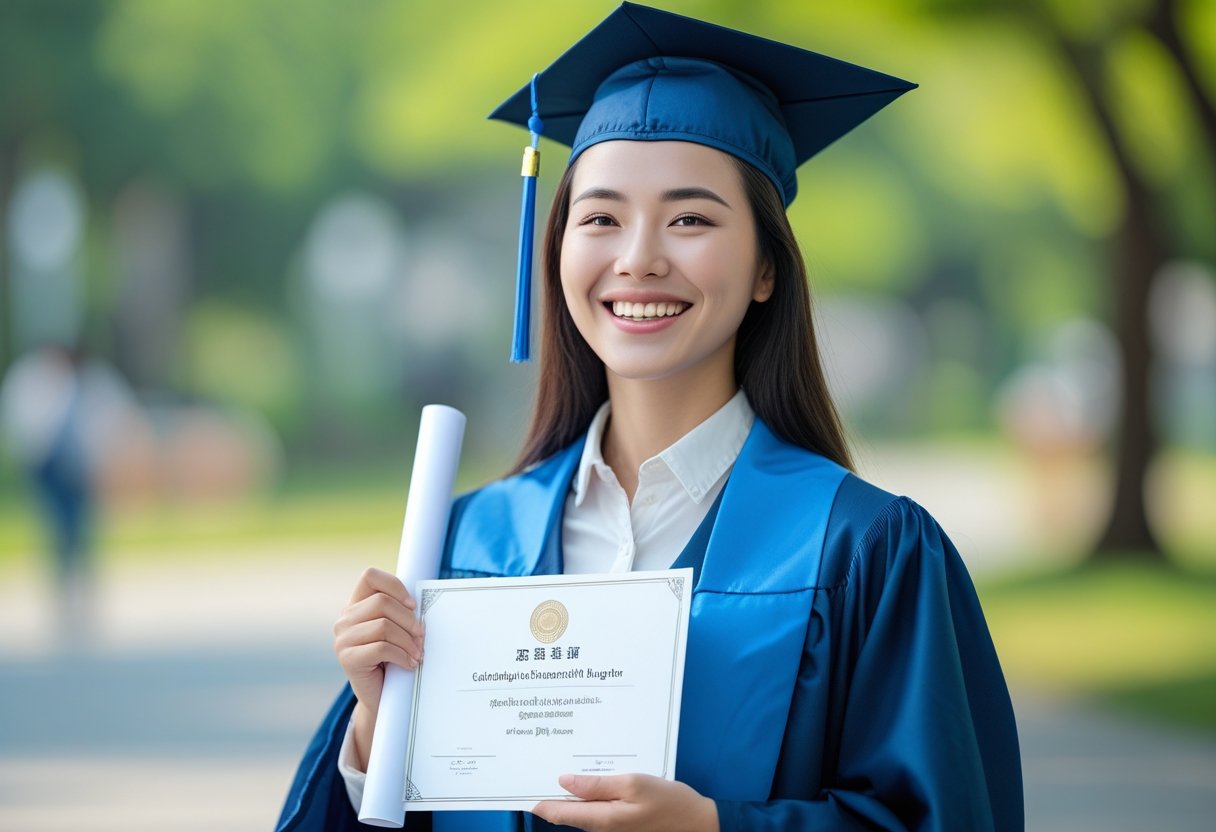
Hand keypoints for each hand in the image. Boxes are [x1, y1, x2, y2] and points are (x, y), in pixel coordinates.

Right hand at [332, 567, 424, 769]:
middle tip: (422, 637)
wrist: (380, 696)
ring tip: (417, 653)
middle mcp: (344, 619)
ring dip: (408, 640)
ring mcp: (342, 639)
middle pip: (382, 602)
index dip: (395, 585)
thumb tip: (422, 602)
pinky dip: (402, 655)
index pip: (369, 576)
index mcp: (355, 605)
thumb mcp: (395, 630)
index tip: (413, 605)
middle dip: (409, 620)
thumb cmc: (392, 659)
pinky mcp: (347, 659)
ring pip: (383, 625)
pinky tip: (409, 664)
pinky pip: (381, 648)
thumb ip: (400, 612)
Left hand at [531, 773, 718, 831]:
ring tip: (560, 758)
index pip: (555, 812)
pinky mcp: (621, 822)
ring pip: (580, 807)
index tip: (518, 781)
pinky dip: (588, 791)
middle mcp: (600, 827)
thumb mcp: (634, 785)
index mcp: (600, 819)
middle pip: (565, 810)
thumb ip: (597, 785)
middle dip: (551, 788)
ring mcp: (610, 826)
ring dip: (570, 788)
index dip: (535, 798)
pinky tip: (590, 773)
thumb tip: (563, 780)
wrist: (699, 825)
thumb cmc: (670, 804)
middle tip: (538, 759)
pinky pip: (596, 807)